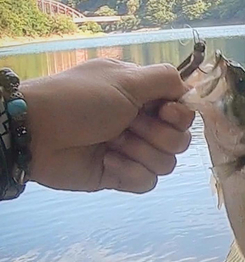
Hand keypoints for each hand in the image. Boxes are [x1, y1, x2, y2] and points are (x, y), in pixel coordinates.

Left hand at [21, 58, 194, 193]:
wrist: (38, 133)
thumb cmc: (81, 100)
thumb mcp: (125, 79)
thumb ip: (164, 79)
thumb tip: (189, 90)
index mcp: (145, 98)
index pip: (184, 112)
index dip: (180, 115)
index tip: (162, 111)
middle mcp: (143, 124)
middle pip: (180, 141)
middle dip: (156, 134)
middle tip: (128, 125)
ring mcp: (133, 152)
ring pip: (167, 164)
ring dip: (140, 152)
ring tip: (112, 143)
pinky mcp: (122, 175)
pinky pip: (147, 182)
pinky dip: (129, 172)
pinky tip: (107, 162)